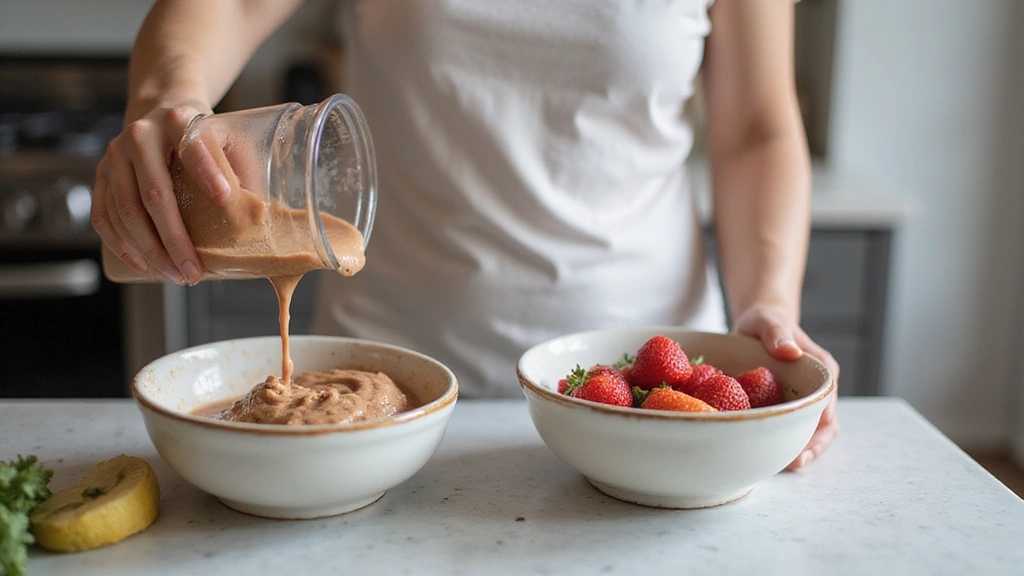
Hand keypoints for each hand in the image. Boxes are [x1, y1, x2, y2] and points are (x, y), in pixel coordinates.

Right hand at [91, 104, 229, 283]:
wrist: (160, 111)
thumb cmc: (204, 136)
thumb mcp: (228, 139)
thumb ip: (241, 169)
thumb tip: (259, 217)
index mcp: (177, 121)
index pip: (192, 148)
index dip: (207, 172)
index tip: (225, 197)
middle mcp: (140, 135)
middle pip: (154, 194)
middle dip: (174, 240)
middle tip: (194, 271)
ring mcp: (114, 156)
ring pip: (125, 212)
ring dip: (150, 251)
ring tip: (175, 275)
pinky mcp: (100, 174)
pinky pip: (103, 216)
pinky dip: (121, 245)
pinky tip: (142, 265)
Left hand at [732, 304, 839, 470]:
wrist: (761, 325)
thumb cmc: (765, 321)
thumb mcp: (767, 321)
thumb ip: (777, 333)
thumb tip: (790, 352)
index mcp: (821, 367)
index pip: (828, 397)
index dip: (820, 419)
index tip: (809, 435)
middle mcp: (820, 387)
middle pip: (827, 421)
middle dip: (816, 443)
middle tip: (796, 461)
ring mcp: (808, 400)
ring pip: (816, 430)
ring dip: (807, 449)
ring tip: (789, 465)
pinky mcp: (793, 407)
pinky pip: (797, 428)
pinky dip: (791, 442)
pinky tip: (776, 455)